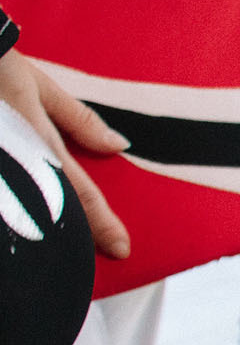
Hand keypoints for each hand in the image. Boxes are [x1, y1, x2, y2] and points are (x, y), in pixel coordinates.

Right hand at [0, 47, 129, 258]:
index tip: (122, 248)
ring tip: (68, 251)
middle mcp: (18, 162)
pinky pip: (6, 200)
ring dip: (47, 231)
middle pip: (52, 210)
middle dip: (77, 237)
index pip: (81, 193)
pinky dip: (20, 214)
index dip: (103, 224)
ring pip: (23, 212)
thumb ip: (79, 121)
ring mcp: (2, 168)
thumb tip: (118, 145)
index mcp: (39, 143)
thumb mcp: (41, 88)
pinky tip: (33, 229)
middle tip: (100, 256)